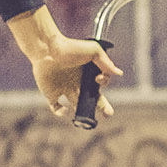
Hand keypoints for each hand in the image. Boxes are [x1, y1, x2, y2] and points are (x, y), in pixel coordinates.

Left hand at [6, 6, 124, 120]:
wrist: (47, 50)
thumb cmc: (70, 47)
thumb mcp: (93, 51)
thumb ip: (106, 63)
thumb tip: (119, 73)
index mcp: (86, 73)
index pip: (99, 84)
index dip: (103, 84)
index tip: (98, 79)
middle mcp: (76, 81)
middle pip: (91, 98)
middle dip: (102, 107)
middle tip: (108, 114)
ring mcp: (64, 88)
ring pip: (77, 106)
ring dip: (83, 113)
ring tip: (88, 119)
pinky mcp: (51, 93)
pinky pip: (56, 108)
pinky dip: (61, 112)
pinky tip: (66, 109)